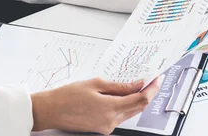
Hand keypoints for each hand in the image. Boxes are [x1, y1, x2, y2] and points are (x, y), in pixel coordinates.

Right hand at [32, 76, 162, 134]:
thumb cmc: (68, 95)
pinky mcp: (102, 128)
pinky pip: (121, 116)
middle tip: (152, 79)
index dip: (152, 89)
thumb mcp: (96, 83)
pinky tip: (124, 94)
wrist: (50, 111)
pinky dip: (126, 105)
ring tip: (140, 84)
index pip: (141, 99)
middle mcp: (111, 121)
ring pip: (131, 112)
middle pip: (138, 107)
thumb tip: (137, 84)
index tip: (157, 79)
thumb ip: (119, 86)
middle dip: (148, 93)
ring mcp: (107, 127)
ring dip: (137, 99)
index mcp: (110, 109)